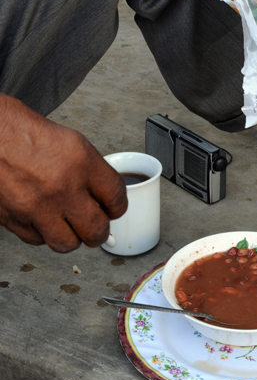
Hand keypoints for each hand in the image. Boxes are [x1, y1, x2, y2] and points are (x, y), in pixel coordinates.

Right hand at [0, 95, 126, 252]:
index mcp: (81, 163)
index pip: (116, 197)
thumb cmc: (29, 136)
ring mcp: (37, 206)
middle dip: (99, 231)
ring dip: (72, 237)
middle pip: (96, 229)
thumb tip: (107, 198)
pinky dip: (43, 233)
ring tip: (69, 225)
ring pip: (67, 243)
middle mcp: (61, 187)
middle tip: (96, 225)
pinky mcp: (14, 219)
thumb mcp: (74, 144)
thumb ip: (94, 173)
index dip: (118, 207)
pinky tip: (43, 218)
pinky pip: (38, 240)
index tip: (114, 209)